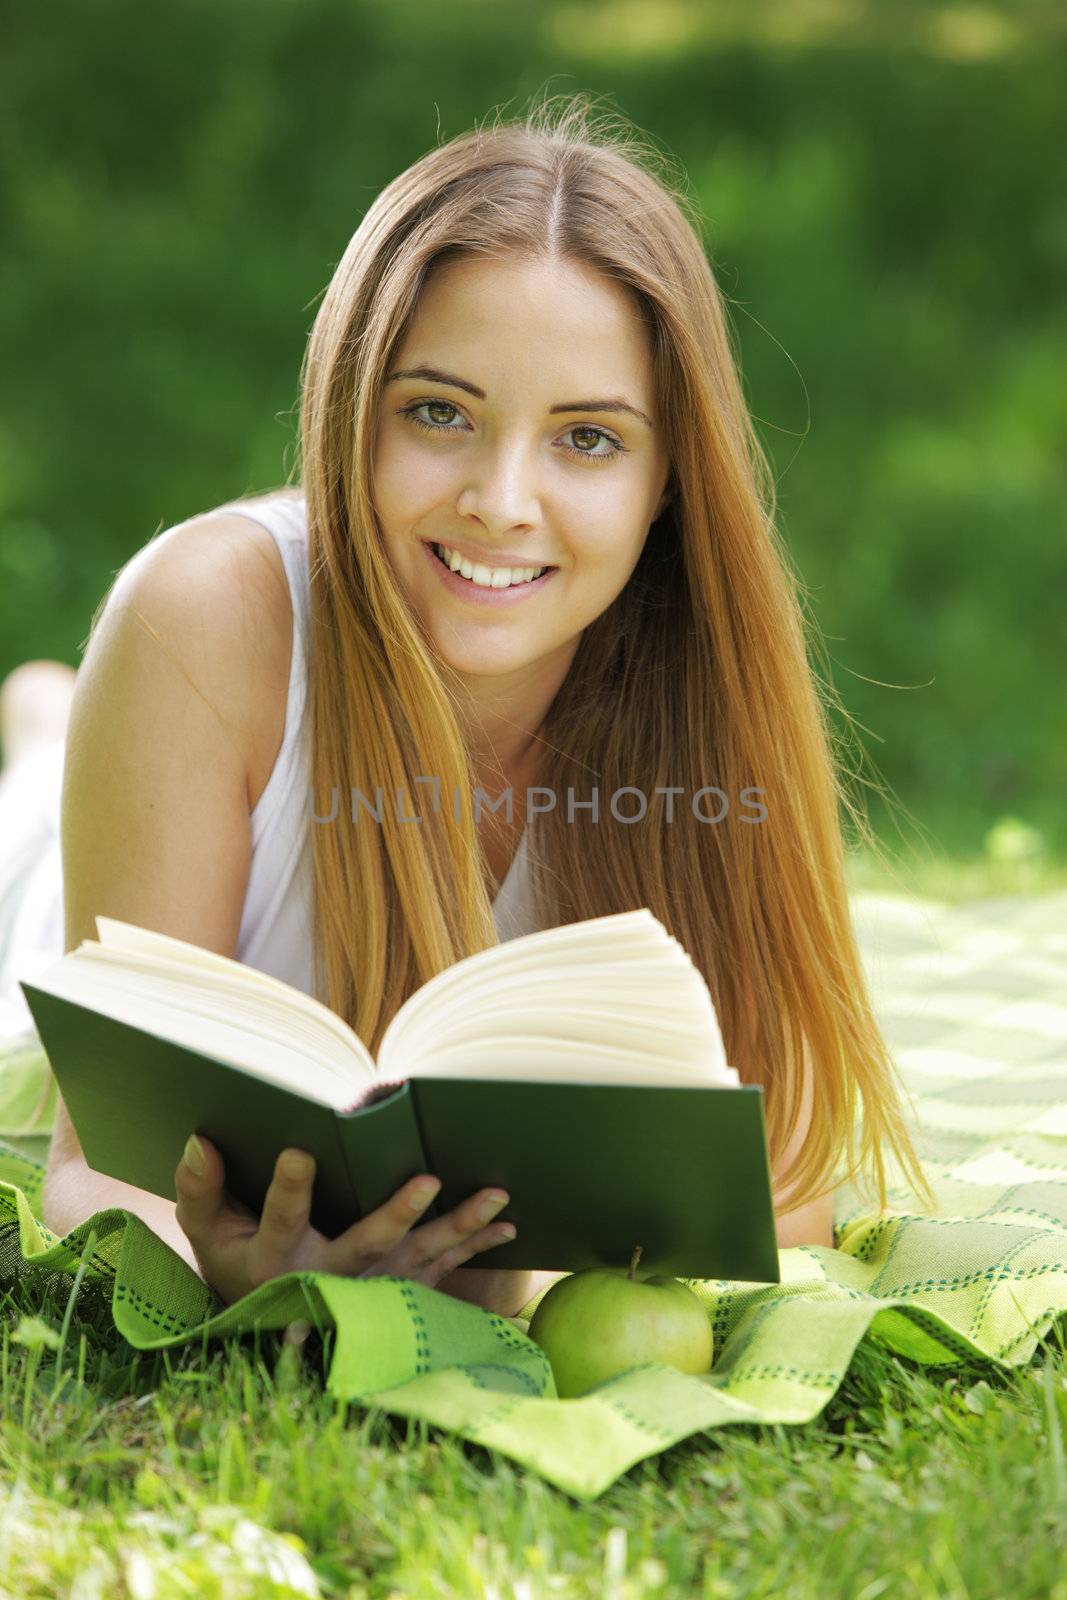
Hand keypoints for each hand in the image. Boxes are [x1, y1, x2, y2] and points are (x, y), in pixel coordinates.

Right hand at [173, 1133, 515, 1306]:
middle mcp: (330, 1274)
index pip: (282, 1217)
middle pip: (365, 1244)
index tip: (299, 1152)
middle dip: (397, 1213)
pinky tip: (510, 1224)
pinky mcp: (399, 1288)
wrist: (271, 1325)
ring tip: (497, 1196)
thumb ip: (199, 1188)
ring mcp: (371, 1285)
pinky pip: (443, 1268)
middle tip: (428, 1180)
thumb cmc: (237, 1262)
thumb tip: (200, 1140)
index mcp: (279, 1254)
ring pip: (418, 1256)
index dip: (289, 1188)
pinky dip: (476, 1246)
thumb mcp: (208, 1232)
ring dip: (459, 1226)